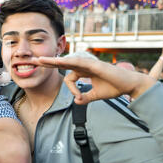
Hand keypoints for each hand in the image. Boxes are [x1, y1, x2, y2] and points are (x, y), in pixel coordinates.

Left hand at [33, 56, 156, 103]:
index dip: (72, 89)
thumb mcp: (96, 95)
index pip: (69, 77)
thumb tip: (76, 102)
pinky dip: (69, 62)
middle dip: (48, 62)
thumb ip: (85, 97)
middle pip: (62, 63)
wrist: (130, 85)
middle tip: (33, 60)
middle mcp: (84, 65)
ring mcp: (89, 63)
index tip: (79, 98)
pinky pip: (79, 63)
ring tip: (40, 60)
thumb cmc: (114, 88)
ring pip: (67, 61)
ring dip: (53, 61)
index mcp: (84, 71)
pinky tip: (60, 61)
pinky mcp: (95, 64)